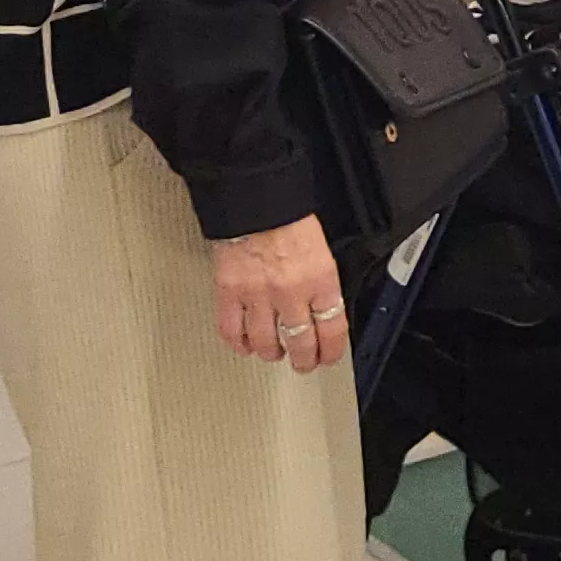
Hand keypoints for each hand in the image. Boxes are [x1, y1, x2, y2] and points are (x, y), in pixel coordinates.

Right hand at [211, 215, 349, 373]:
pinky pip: (232, 331)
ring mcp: (257, 295)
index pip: (332, 329)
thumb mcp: (322, 249)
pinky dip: (239, 343)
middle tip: (303, 363)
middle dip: (304, 360)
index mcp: (320, 278)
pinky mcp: (229, 293)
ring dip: (272, 353)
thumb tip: (326, 309)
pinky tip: (245, 345)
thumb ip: (322, 282)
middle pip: (300, 344)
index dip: (331, 351)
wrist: (255, 197)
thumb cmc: (288, 217)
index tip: (328, 356)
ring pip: (266, 344)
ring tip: (274, 352)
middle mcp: (290, 291)